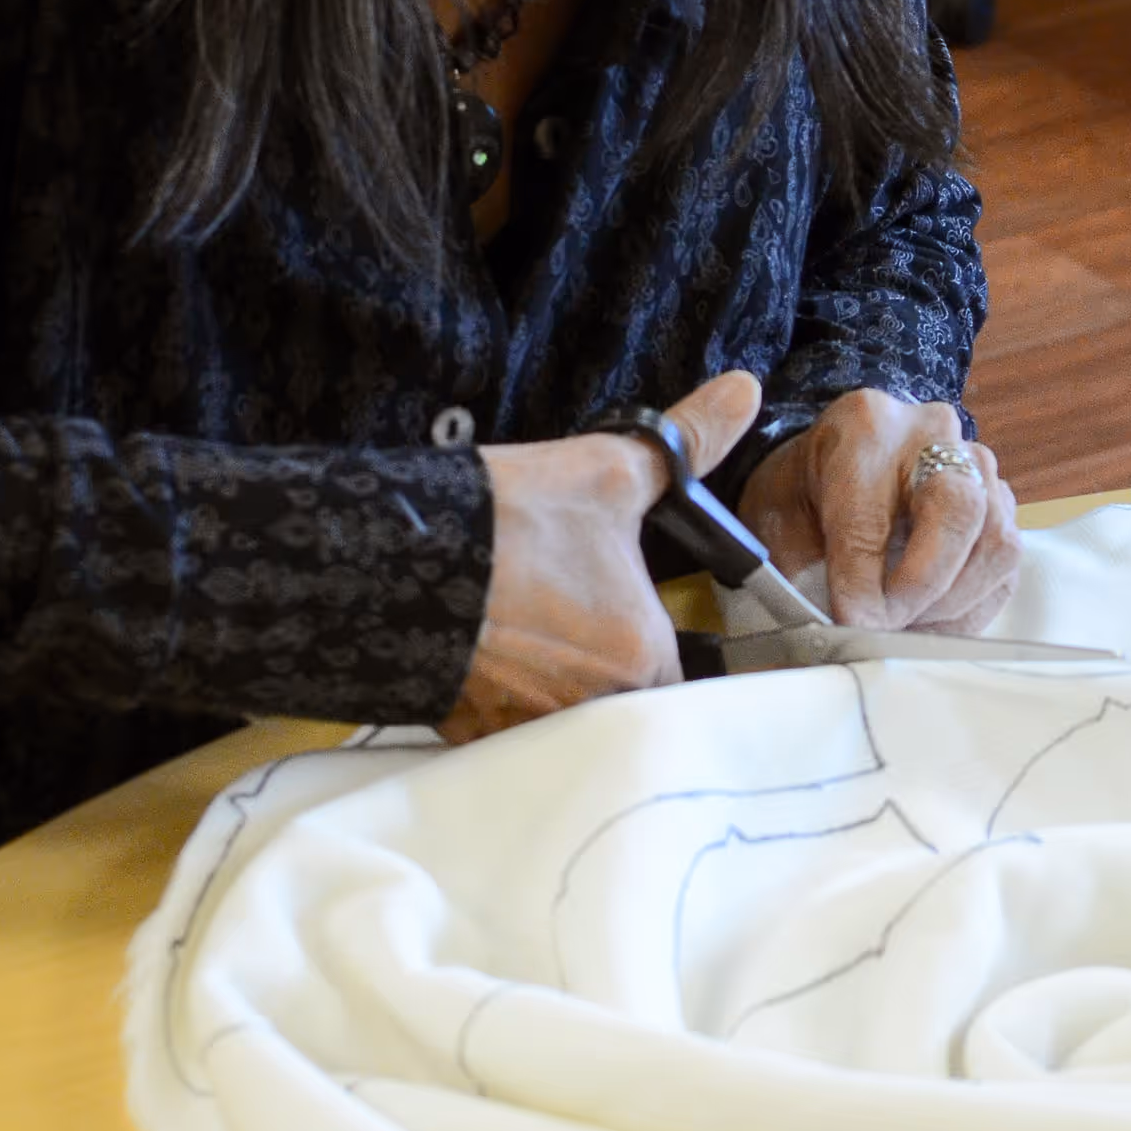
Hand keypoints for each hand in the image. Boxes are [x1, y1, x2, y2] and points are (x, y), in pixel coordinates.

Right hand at [443, 370, 761, 740]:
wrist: (387, 554)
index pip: (683, 678)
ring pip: (572, 722)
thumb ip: (688, 443)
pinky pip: (513, 735)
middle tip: (574, 626)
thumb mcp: (608, 471)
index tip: (635, 626)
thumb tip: (743, 391)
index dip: (660, 648)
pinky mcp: (474, 739)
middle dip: (609, 672)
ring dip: (559, 692)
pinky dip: (506, 705)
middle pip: (629, 706)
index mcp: (643, 656)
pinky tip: (491, 661)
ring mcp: (533, 730)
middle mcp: (598, 709)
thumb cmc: (507, 520)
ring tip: (529, 641)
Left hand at [740, 390, 1019, 631]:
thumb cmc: (802, 493)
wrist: (831, 464)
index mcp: (865, 428)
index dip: (863, 579)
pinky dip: (970, 608)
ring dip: (951, 601)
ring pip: (995, 542)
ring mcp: (978, 467)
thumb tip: (847, 628)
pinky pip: (1005, 567)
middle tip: (887, 627)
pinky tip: (930, 622)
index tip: (852, 624)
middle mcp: (934, 435)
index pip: (872, 511)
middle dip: (923, 585)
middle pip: (958, 510)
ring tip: (905, 626)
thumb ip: (800, 566)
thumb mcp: (777, 519)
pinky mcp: (1001, 505)